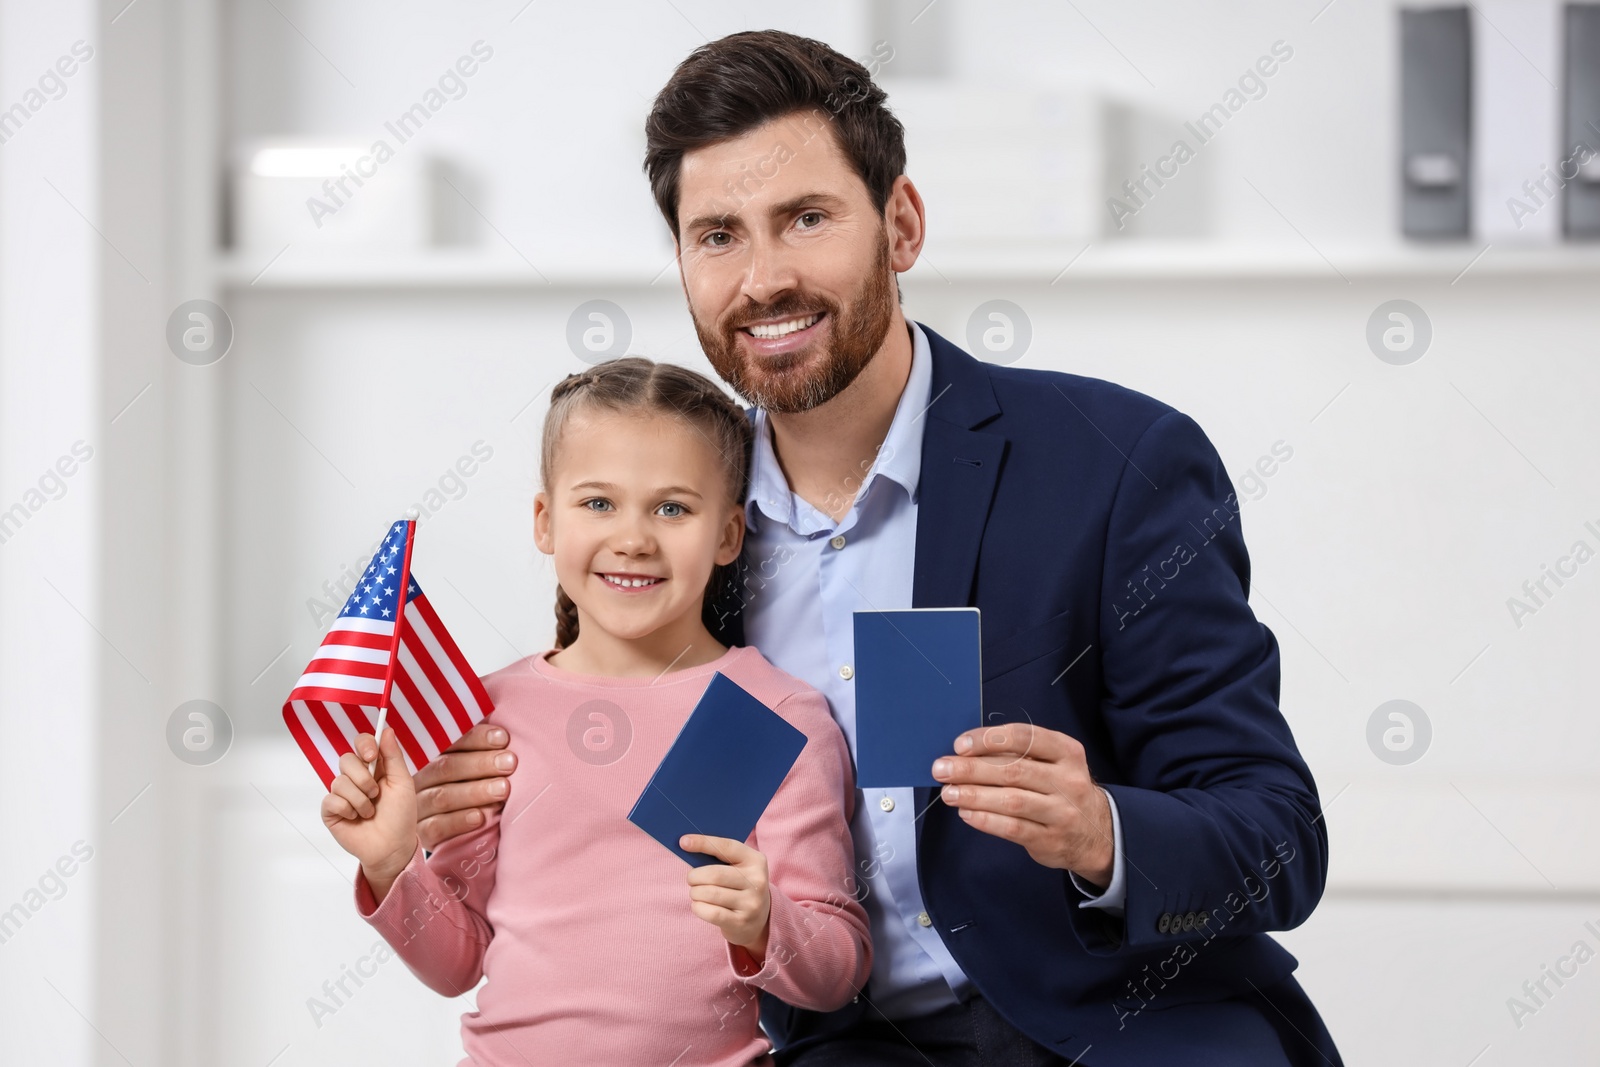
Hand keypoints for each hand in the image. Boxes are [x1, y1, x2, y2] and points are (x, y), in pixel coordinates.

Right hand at [322, 729, 418, 901]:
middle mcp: (356, 777)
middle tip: (375, 793)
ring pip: (339, 781)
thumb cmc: (401, 816)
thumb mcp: (403, 783)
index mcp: (375, 767)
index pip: (362, 743)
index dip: (364, 744)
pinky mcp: (331, 810)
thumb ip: (393, 756)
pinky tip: (355, 818)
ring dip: (360, 799)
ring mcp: (342, 793)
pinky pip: (331, 799)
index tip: (372, 755)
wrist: (392, 847)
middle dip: (363, 777)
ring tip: (369, 811)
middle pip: (346, 759)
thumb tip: (387, 729)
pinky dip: (347, 809)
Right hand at [413, 722, 514, 851]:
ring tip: (503, 789)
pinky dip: (459, 821)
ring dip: (476, 791)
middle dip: (481, 764)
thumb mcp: (480, 768)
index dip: (477, 738)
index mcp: (433, 755)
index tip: (503, 738)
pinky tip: (480, 818)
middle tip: (509, 763)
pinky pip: (437, 826)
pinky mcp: (423, 832)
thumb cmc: (477, 788)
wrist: (463, 834)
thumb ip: (489, 750)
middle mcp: (422, 778)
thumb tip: (507, 735)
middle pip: (447, 767)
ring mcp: (419, 806)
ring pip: (443, 795)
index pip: (451, 742)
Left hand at [681, 835, 770, 958]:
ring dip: (695, 892)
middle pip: (714, 874)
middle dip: (694, 876)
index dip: (703, 843)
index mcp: (756, 860)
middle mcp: (757, 881)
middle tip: (691, 879)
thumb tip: (687, 846)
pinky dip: (698, 907)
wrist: (758, 919)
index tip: (683, 842)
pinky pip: (710, 913)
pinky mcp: (741, 922)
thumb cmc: (739, 886)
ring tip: (696, 893)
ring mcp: (751, 903)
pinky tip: (699, 905)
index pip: (726, 847)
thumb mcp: (739, 868)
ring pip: (710, 894)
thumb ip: (719, 858)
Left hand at [932, 723, 1114, 886]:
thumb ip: (1017, 755)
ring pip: (1011, 800)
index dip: (989, 739)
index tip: (960, 744)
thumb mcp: (1053, 763)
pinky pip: (1012, 828)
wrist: (1096, 832)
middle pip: (1013, 770)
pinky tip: (966, 813)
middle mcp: (1068, 780)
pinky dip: (985, 820)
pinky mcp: (1050, 839)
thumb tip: (966, 753)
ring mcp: (1062, 812)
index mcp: (1067, 752)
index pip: (1025, 738)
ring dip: (974, 795)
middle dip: (971, 768)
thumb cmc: (1060, 789)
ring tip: (948, 793)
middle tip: (942, 768)